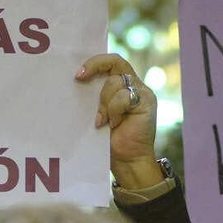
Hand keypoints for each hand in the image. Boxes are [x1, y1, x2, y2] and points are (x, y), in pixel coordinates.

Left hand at [75, 54, 157, 187]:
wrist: (127, 161)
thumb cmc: (108, 141)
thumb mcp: (96, 114)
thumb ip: (93, 98)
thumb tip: (75, 83)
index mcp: (121, 85)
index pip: (111, 62)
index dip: (95, 62)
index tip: (78, 75)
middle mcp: (133, 85)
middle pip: (114, 64)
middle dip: (95, 69)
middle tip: (80, 80)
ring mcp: (141, 93)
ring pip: (116, 82)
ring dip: (104, 102)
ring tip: (103, 121)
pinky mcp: (147, 102)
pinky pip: (125, 96)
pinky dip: (114, 110)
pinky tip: (113, 124)